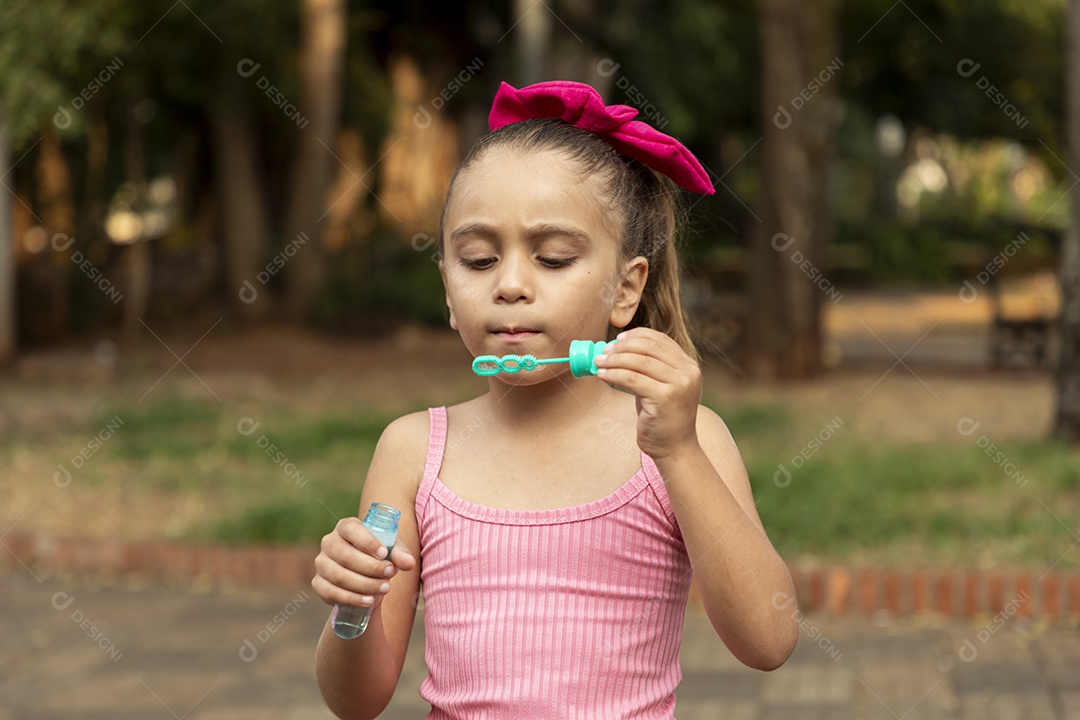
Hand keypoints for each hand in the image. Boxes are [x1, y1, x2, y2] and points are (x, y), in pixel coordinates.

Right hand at [312, 517, 416, 608]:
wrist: (365, 579)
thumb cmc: (379, 557)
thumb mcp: (392, 551)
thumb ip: (400, 554)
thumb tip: (408, 563)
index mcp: (345, 527)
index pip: (351, 529)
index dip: (366, 541)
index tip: (384, 553)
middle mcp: (329, 542)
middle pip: (345, 555)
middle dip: (370, 567)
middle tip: (390, 573)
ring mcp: (321, 563)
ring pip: (339, 575)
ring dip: (364, 584)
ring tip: (385, 588)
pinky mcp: (317, 583)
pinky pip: (331, 592)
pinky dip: (351, 598)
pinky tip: (368, 601)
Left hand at [594, 327, 702, 459]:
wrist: (675, 447)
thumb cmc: (662, 416)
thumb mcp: (660, 386)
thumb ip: (648, 367)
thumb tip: (616, 349)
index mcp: (689, 365)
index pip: (660, 340)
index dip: (636, 335)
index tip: (617, 339)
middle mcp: (688, 372)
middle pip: (649, 348)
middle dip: (622, 347)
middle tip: (604, 351)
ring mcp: (679, 385)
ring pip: (639, 362)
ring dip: (614, 359)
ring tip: (598, 362)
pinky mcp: (665, 398)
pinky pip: (632, 379)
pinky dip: (614, 374)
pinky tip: (602, 375)